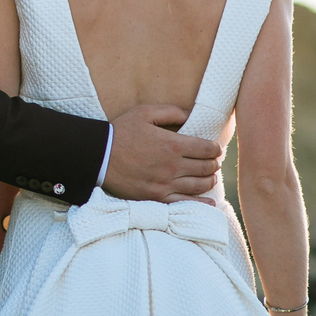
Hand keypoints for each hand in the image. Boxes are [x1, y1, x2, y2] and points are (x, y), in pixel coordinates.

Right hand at [103, 104, 221, 202]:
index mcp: (173, 144)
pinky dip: (201, 203)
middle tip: (214, 162)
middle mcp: (173, 166)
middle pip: (205, 167)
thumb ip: (170, 112)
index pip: (206, 149)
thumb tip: (189, 115)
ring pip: (199, 185)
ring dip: (209, 180)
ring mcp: (166, 184)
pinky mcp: (157, 197)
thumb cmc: (121, 132)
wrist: (100, 157)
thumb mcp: (144, 112)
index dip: (214, 148)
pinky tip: (210, 202)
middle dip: (213, 164)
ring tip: (210, 176)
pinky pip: (185, 203)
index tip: (215, 148)